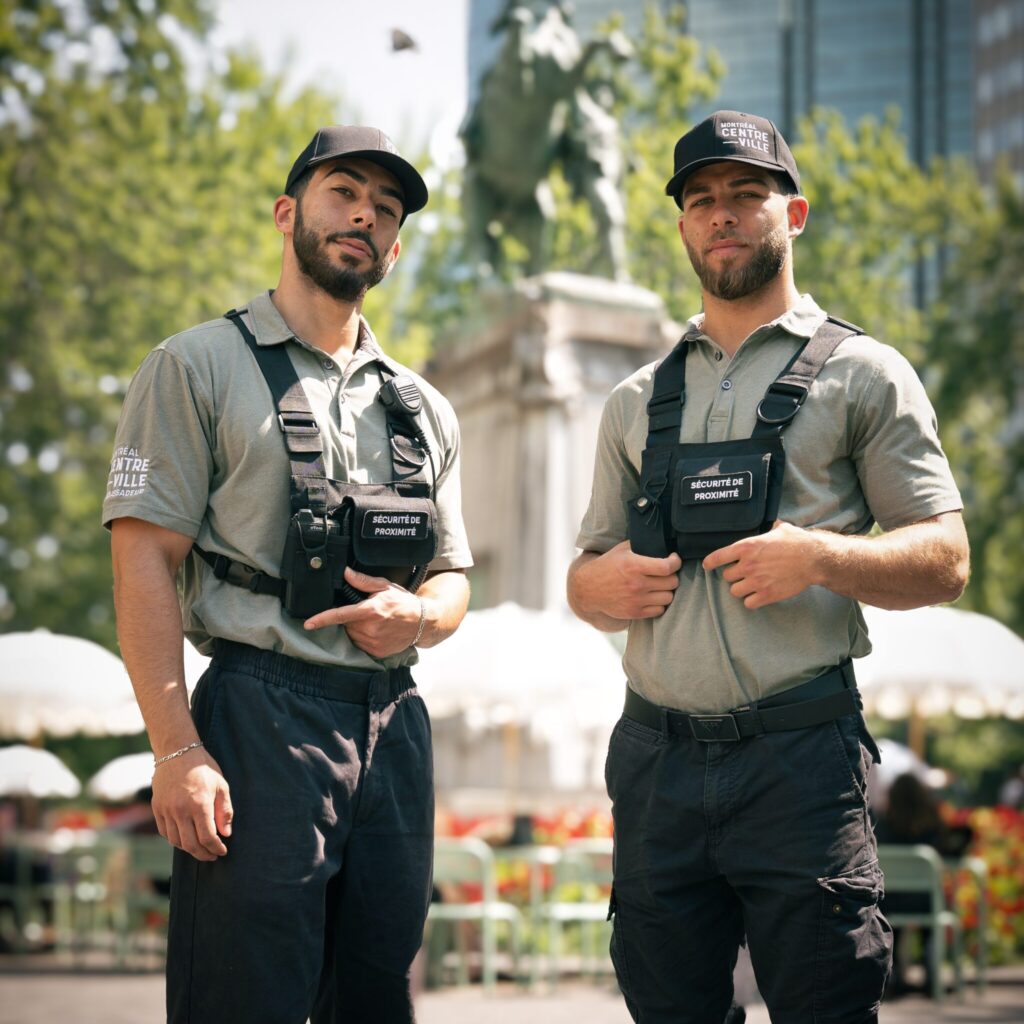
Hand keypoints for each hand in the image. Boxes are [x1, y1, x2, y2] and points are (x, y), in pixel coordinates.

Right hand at [151, 748, 232, 861]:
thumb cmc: (203, 768)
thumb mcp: (221, 786)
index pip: (208, 837)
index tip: (222, 851)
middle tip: (212, 855)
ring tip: (200, 848)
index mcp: (199, 805)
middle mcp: (180, 810)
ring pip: (176, 841)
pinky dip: (175, 840)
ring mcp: (166, 810)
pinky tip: (185, 839)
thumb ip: (224, 811)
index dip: (216, 848)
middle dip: (203, 854)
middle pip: (191, 845)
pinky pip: (164, 832)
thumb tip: (225, 833)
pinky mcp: (157, 808)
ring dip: (189, 849)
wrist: (177, 752)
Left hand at [303, 568, 421, 657]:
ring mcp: (373, 642)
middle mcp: (370, 628)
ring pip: (353, 636)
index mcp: (369, 611)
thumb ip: (362, 581)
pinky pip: (361, 645)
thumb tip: (345, 573)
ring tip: (374, 622)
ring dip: (357, 629)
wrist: (422, 622)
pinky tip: (377, 631)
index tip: (308, 624)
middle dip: (352, 618)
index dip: (321, 619)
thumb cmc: (403, 602)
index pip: (339, 615)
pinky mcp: (377, 652)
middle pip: (346, 625)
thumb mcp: (384, 586)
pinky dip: (364, 639)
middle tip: (366, 612)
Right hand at [577, 540, 681, 620]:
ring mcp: (636, 600)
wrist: (587, 589)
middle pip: (672, 582)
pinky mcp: (634, 613)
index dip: (676, 562)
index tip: (674, 559)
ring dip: (666, 590)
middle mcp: (637, 584)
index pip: (667, 567)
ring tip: (660, 585)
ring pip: (668, 597)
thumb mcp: (621, 550)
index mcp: (634, 566)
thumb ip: (641, 546)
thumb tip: (661, 542)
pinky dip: (659, 604)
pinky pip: (659, 610)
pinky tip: (653, 596)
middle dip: (672, 575)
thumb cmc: (606, 566)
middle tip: (665, 572)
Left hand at [702, 520, 820, 608]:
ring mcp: (756, 582)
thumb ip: (767, 528)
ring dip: (741, 589)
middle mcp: (748, 565)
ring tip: (751, 584)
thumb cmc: (797, 541)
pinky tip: (758, 594)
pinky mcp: (767, 595)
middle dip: (734, 575)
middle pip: (726, 576)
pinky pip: (748, 603)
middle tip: (745, 573)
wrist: (815, 559)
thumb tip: (769, 523)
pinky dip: (752, 600)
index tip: (707, 566)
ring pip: (734, 591)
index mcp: (747, 547)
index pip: (718, 557)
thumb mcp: (779, 528)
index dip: (710, 562)